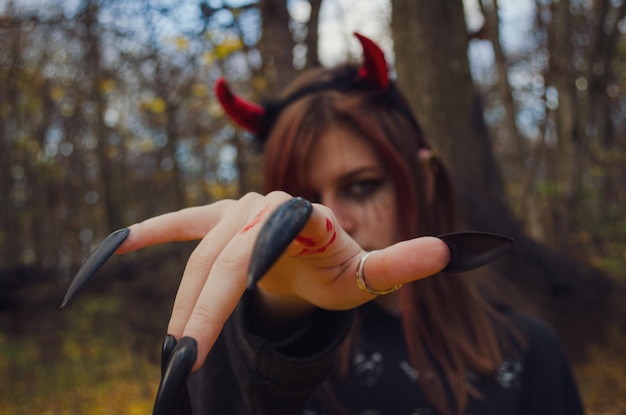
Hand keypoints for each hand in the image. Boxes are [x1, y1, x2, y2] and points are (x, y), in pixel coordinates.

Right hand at [114, 191, 448, 369]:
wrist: (318, 255)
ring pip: (199, 256)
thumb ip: (402, 263)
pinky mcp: (218, 219)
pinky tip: (123, 244)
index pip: (259, 249)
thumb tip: (449, 250)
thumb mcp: (371, 276)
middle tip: (185, 360)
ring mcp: (238, 211)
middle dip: (200, 310)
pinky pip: (182, 223)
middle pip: (222, 258)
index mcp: (301, 215)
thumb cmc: (341, 269)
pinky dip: (154, 232)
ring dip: (184, 301)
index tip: (206, 336)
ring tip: (176, 348)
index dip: (230, 286)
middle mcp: (264, 206)